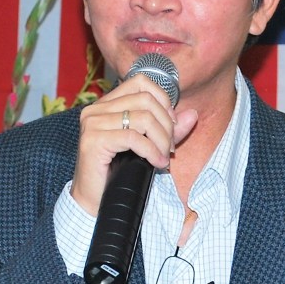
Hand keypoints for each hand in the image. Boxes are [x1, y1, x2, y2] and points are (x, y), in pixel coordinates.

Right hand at [70, 74, 198, 215]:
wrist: (95, 200)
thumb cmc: (119, 173)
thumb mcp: (149, 146)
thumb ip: (169, 130)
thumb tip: (192, 114)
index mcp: (107, 104)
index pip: (141, 83)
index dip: (163, 101)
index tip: (171, 127)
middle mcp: (96, 109)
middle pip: (146, 100)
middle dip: (166, 125)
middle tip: (169, 148)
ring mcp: (92, 123)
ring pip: (143, 118)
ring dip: (161, 140)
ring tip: (163, 157)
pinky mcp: (93, 140)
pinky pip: (133, 138)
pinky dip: (152, 151)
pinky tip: (157, 163)